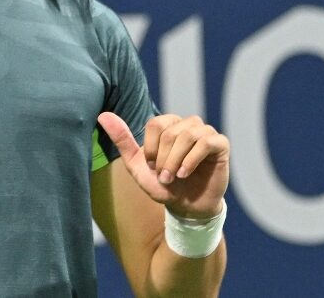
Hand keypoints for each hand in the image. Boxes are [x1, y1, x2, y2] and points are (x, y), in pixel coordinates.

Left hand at [97, 112, 229, 219]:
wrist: (187, 208)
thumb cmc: (163, 185)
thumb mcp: (138, 166)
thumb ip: (122, 140)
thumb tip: (103, 115)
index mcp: (170, 124)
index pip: (156, 124)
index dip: (151, 148)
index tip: (153, 166)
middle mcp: (189, 123)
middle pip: (170, 132)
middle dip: (163, 159)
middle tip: (164, 177)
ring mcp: (206, 132)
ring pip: (188, 135)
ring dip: (176, 161)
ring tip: (175, 177)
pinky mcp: (220, 144)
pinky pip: (205, 142)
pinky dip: (192, 160)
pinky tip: (185, 174)